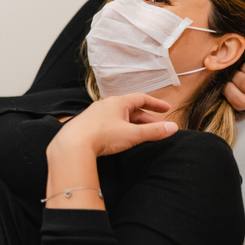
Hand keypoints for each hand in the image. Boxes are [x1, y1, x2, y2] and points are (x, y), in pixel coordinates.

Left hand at [54, 93, 178, 158]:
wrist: (72, 145)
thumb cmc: (102, 136)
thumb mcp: (132, 135)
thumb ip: (153, 131)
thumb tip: (173, 128)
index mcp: (117, 102)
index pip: (141, 98)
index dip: (155, 104)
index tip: (167, 108)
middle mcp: (106, 105)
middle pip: (131, 108)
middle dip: (147, 118)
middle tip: (160, 127)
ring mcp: (96, 114)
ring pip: (120, 116)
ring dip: (134, 124)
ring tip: (144, 133)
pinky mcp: (88, 124)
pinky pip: (109, 123)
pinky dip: (122, 127)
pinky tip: (123, 136)